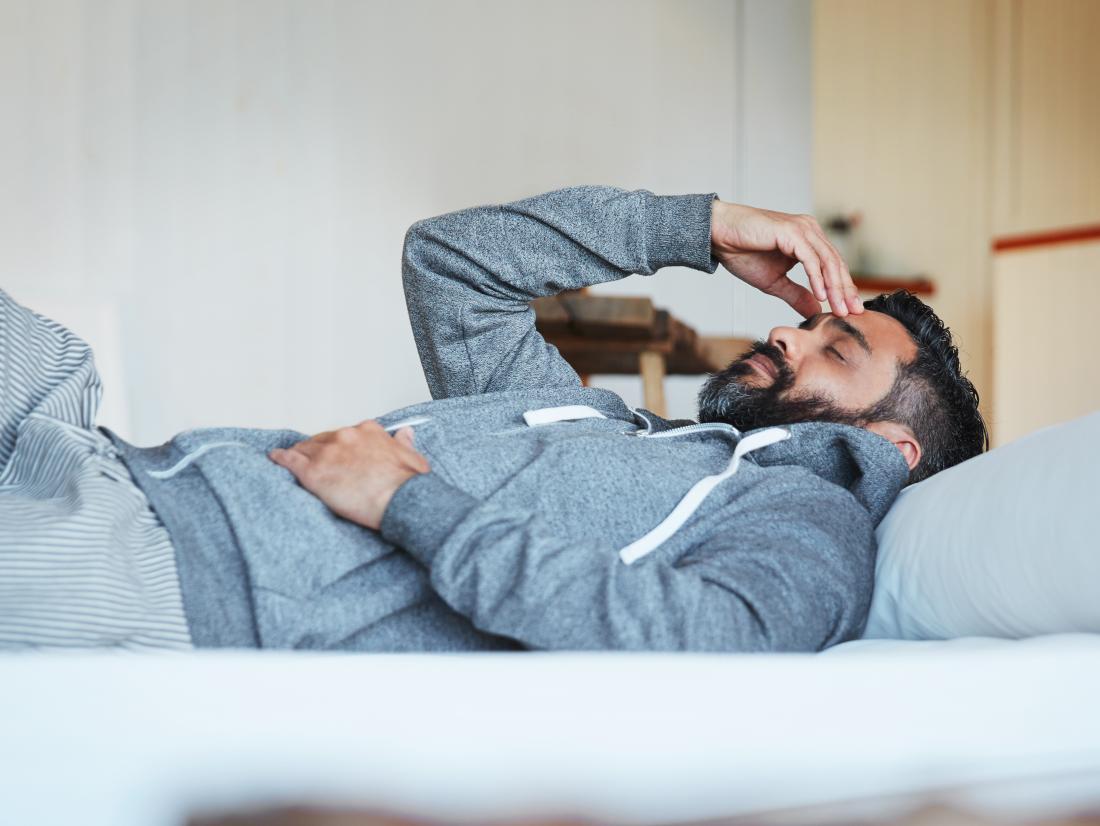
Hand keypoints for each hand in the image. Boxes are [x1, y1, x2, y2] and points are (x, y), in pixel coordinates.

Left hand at [269, 421, 428, 529]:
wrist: (400, 500)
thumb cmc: (408, 484)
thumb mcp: (413, 458)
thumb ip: (404, 444)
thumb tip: (404, 435)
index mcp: (368, 431)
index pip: (348, 434)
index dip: (342, 445)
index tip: (341, 452)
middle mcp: (346, 436)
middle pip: (324, 439)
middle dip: (321, 450)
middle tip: (320, 462)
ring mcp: (328, 453)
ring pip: (306, 449)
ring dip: (301, 454)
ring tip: (293, 460)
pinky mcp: (314, 472)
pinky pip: (290, 460)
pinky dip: (281, 458)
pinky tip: (276, 458)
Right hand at [710, 200, 861, 318]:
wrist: (719, 235)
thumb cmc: (742, 252)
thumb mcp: (774, 282)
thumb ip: (796, 294)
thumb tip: (816, 310)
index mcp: (808, 240)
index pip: (833, 267)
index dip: (844, 289)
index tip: (851, 311)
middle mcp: (810, 231)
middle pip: (836, 264)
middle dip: (845, 290)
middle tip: (853, 313)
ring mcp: (802, 229)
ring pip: (827, 261)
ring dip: (835, 287)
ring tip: (840, 308)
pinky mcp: (791, 232)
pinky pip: (810, 259)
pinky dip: (817, 278)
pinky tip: (821, 295)